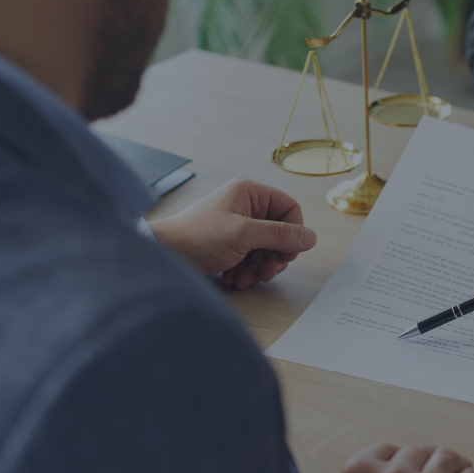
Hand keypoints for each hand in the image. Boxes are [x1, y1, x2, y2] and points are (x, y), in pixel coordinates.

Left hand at [148, 178, 316, 287]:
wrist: (162, 256)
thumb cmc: (196, 238)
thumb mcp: (243, 235)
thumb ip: (280, 235)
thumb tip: (310, 237)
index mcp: (250, 193)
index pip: (290, 210)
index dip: (294, 234)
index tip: (286, 255)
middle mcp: (245, 205)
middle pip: (280, 232)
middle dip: (273, 257)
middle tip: (265, 273)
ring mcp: (237, 225)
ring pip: (266, 248)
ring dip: (259, 268)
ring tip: (242, 279)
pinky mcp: (230, 242)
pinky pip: (251, 257)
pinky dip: (246, 270)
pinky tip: (232, 278)